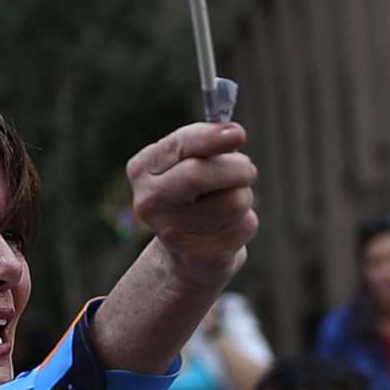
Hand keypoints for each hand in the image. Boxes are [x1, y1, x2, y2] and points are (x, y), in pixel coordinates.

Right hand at [127, 122, 258, 287]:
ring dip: (244, 196)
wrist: (185, 256)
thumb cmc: (193, 196)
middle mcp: (150, 203)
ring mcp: (172, 233)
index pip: (180, 146)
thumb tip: (233, 132)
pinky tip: (227, 228)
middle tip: (247, 170)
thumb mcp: (190, 163)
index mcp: (143, 170)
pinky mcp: (199, 257)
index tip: (238, 133)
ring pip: (233, 200)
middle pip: (199, 174)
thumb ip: (206, 144)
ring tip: (229, 203)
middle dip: (236, 167)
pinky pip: (244, 225)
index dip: (212, 137)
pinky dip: (245, 223)